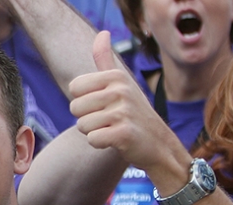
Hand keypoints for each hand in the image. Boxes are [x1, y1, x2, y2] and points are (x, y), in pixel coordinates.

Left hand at [67, 31, 188, 181]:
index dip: (84, 100)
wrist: (158, 144)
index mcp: (116, 76)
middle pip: (75, 107)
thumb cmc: (133, 112)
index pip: (74, 87)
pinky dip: (100, 144)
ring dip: (94, 132)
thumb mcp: (122, 82)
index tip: (103, 104)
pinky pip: (92, 139)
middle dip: (87, 118)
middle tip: (109, 120)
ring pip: (82, 125)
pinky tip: (116, 140)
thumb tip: (102, 33)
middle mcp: (120, 91)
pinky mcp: (124, 134)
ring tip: (113, 129)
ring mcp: (123, 112)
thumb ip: (106, 60)